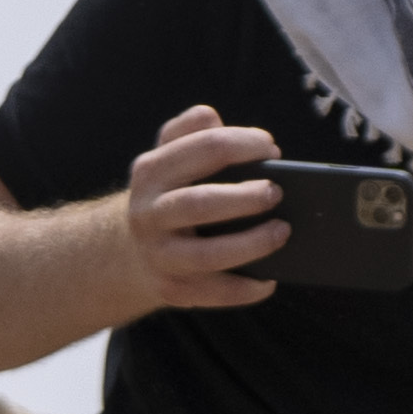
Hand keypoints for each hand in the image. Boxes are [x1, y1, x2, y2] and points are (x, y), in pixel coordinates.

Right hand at [111, 107, 286, 318]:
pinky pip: (213, 293)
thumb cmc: (169, 193)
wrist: (129, 250)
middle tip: (278, 192)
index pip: (204, 148)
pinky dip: (245, 289)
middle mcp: (149, 214)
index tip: (271, 148)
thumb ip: (188, 129)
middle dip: (245, 198)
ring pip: (207, 256)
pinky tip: (269, 279)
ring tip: (283, 232)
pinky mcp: (170, 289)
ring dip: (251, 245)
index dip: (243, 144)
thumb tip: (213, 120)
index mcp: (151, 172)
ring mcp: (158, 255)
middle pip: (200, 204)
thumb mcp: (167, 154)